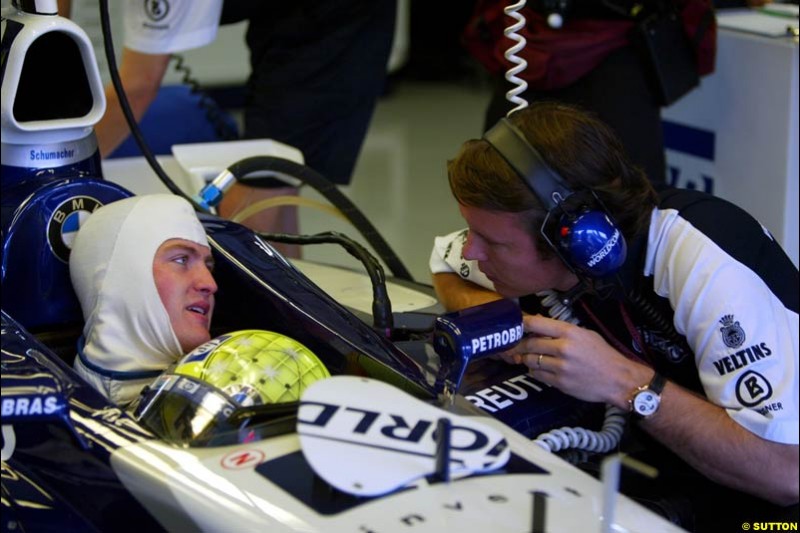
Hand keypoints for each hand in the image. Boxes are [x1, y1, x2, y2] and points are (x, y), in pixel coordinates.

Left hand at [500, 314, 651, 407]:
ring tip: (529, 357)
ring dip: (527, 359)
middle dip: (521, 345)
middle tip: (517, 345)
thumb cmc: (603, 355)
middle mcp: (563, 348)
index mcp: (570, 332)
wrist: (618, 380)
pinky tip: (540, 369)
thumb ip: (562, 330)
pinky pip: (538, 375)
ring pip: (531, 361)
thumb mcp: (585, 334)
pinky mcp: (560, 383)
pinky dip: (535, 371)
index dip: (522, 323)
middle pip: (530, 344)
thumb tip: (540, 325)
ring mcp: (561, 367)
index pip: (536, 324)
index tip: (516, 324)